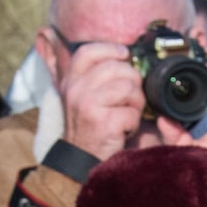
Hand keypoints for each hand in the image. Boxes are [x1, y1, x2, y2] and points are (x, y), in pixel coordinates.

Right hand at [55, 39, 145, 160]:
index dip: (111, 49)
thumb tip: (94, 46)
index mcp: (70, 80)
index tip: (125, 55)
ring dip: (135, 104)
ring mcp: (87, 104)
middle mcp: (75, 89)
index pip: (88, 52)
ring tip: (125, 114)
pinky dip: (133, 123)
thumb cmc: (90, 127)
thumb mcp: (81, 96)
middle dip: (133, 83)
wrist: (81, 160)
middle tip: (128, 99)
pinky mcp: (101, 120)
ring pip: (129, 87)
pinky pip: (132, 112)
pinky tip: (122, 129)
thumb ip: (87, 73)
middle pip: (118, 68)